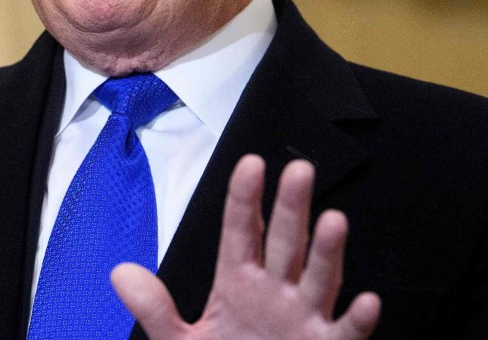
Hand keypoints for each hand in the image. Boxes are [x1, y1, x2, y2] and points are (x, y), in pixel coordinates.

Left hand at [112, 155, 380, 339]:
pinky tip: (367, 301)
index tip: (249, 164)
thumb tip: (119, 272)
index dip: (243, 200)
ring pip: (319, 279)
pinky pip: (345, 333)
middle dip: (291, 209)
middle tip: (299, 169)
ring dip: (327, 253)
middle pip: (284, 243)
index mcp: (239, 282)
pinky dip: (358, 320)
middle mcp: (275, 292)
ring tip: (333, 219)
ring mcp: (303, 320)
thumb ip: (155, 309)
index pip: (240, 232)